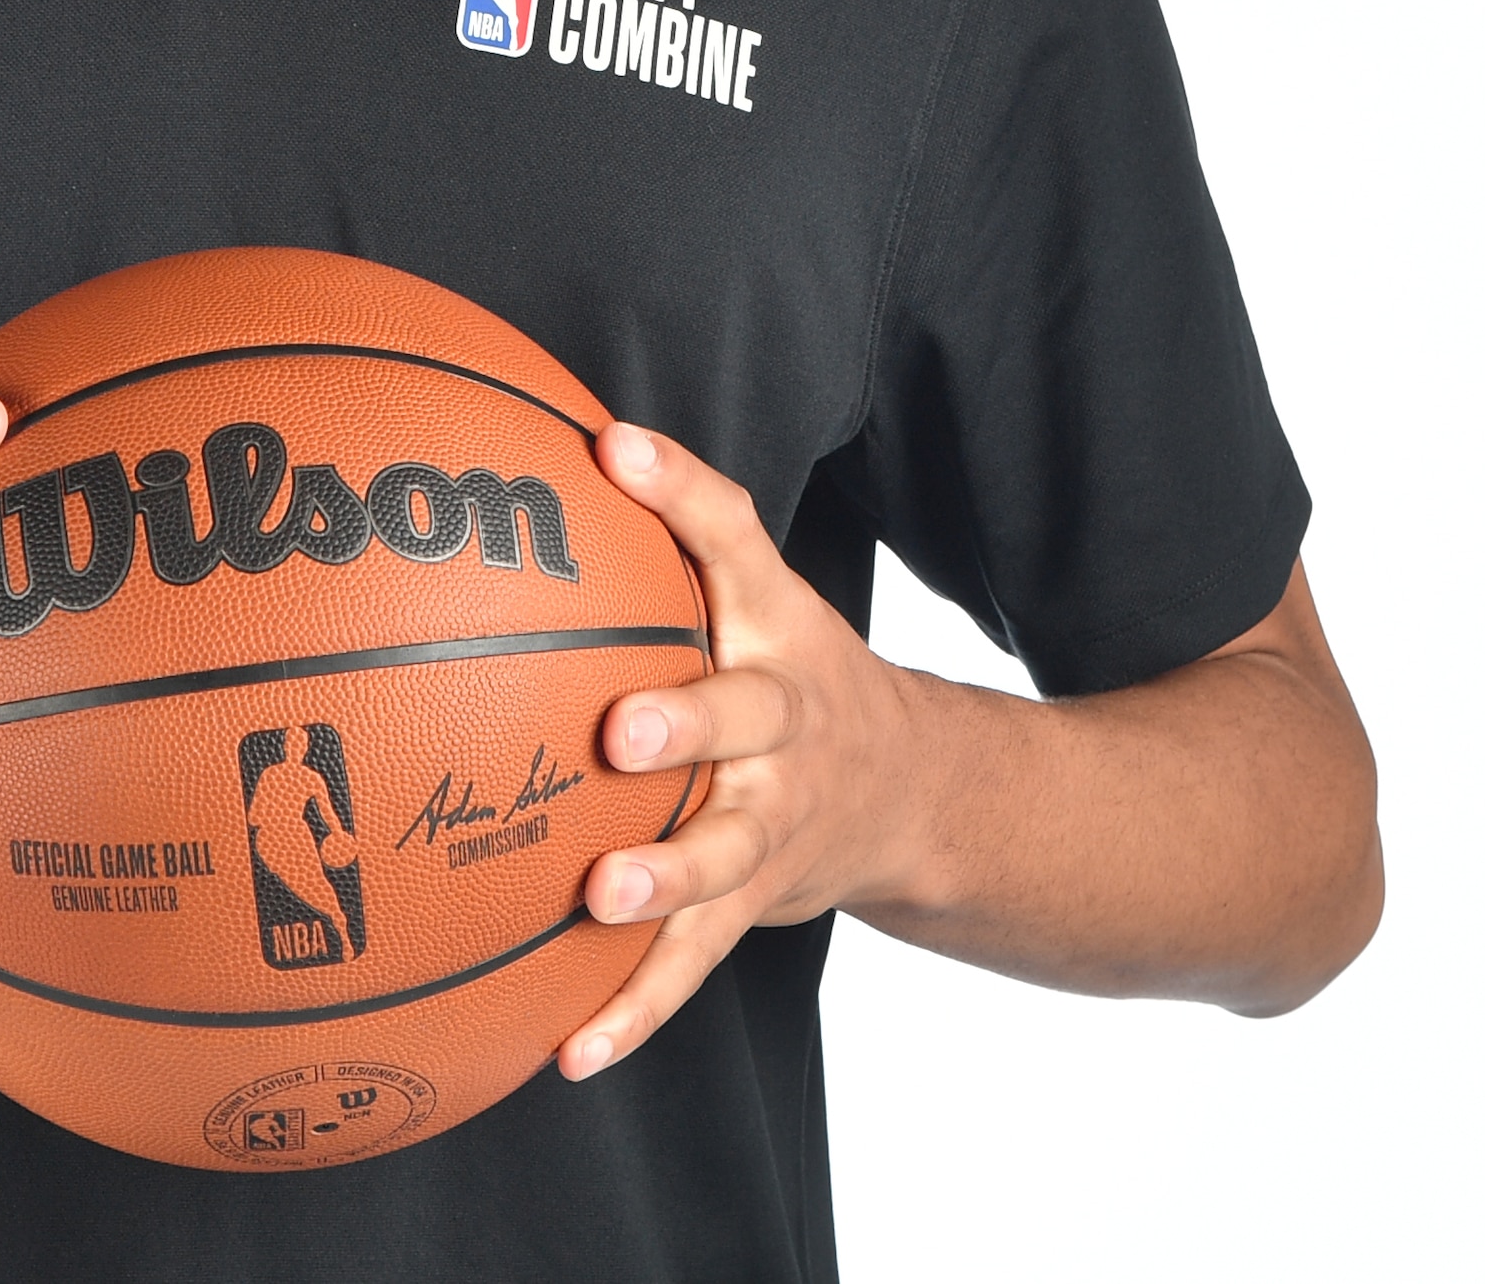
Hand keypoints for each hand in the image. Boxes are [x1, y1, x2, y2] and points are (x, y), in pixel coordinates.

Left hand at [559, 420, 931, 1078]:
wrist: (916, 790)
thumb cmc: (788, 667)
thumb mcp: (757, 585)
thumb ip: (678, 513)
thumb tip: (586, 431)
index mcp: (774, 631)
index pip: (734, 539)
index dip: (681, 492)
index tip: (616, 450)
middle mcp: (783, 726)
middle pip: (742, 715)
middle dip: (685, 721)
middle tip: (621, 730)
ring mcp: (774, 823)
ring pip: (723, 855)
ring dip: (664, 877)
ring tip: (602, 895)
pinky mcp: (754, 905)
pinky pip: (690, 965)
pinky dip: (633, 1011)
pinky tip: (568, 1053)